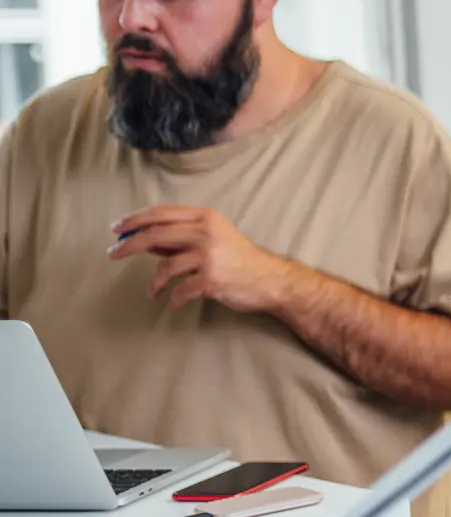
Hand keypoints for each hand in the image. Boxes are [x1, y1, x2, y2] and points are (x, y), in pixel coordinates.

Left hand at [109, 206, 295, 313]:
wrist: (271, 280)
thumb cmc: (240, 259)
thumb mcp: (214, 239)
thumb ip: (182, 238)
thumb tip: (146, 241)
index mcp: (205, 217)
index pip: (160, 213)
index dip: (134, 220)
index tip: (117, 228)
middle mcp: (205, 232)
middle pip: (155, 235)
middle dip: (128, 245)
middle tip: (113, 254)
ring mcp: (208, 256)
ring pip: (165, 266)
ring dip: (153, 282)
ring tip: (152, 291)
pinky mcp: (211, 279)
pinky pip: (180, 290)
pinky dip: (173, 298)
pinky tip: (172, 303)